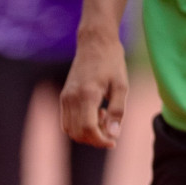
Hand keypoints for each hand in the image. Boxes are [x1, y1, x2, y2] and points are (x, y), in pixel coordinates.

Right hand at [60, 30, 127, 148]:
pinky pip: (66, 121)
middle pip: (78, 133)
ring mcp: (65, 97)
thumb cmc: (112, 62)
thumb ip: (117, 111)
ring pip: (70, 130)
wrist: (95, 42)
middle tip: (112, 131)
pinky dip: (79, 126)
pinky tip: (95, 114)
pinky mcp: (64, 96)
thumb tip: (113, 134)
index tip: (113, 141)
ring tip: (104, 118)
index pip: (88, 129)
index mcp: (87, 95)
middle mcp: (71, 97)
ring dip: (86, 133)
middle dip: (95, 139)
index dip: (100, 140)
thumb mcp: (121, 86)